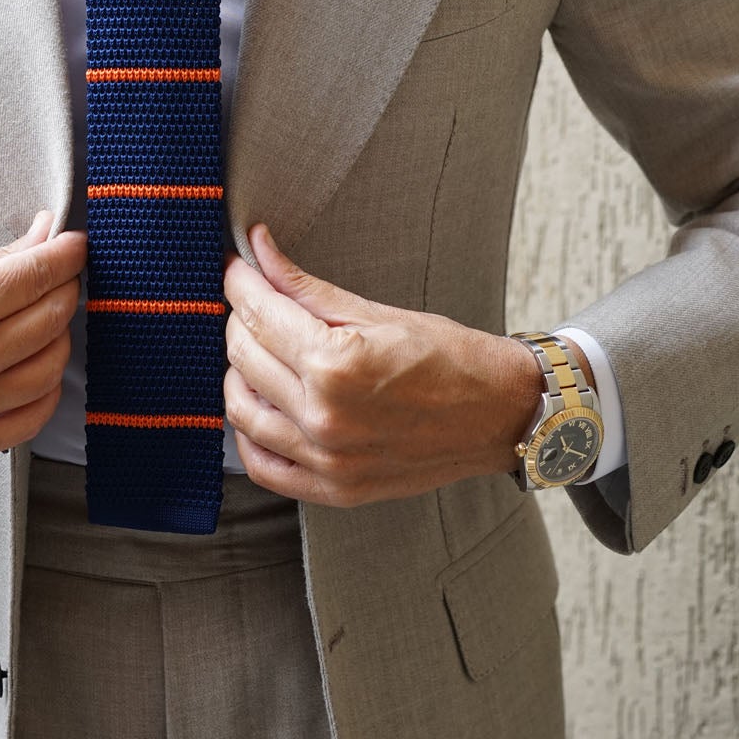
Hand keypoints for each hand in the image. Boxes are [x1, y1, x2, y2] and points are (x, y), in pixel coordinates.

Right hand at [0, 211, 85, 467]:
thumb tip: (44, 236)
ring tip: (41, 317)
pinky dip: (45, 389)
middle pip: (52, 319)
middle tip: (54, 275)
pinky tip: (35, 367)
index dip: (66, 253)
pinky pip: (29, 419)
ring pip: (50, 368)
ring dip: (58, 336)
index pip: (39, 276)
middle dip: (62, 288)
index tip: (74, 244)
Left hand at [221, 224, 547, 506]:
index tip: (237, 266)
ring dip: (239, 371)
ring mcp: (326, 460)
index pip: (258, 314)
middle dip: (241, 318)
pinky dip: (250, 431)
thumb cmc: (449, 357)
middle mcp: (324, 417)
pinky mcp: (333, 489)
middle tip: (255, 300)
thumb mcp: (377, 312)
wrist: (500, 414)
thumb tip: (258, 249)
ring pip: (241, 409)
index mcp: (336, 365)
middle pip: (243, 356)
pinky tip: (264, 402)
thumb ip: (306, 286)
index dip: (240, 282)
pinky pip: (261, 464)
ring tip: (260, 348)